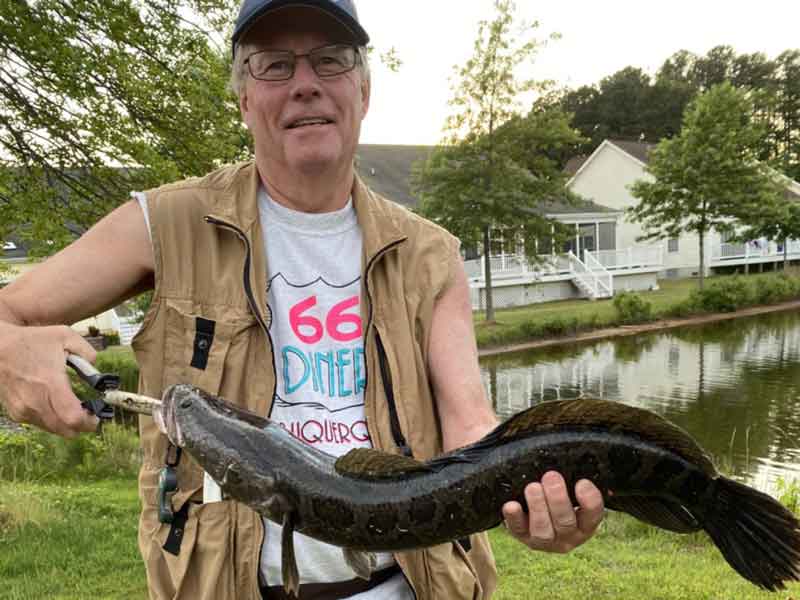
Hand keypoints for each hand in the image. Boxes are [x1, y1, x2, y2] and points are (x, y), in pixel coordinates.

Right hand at [0, 322, 98, 436]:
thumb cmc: (32, 341)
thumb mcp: (65, 336)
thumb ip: (87, 352)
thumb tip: (97, 372)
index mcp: (51, 383)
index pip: (73, 417)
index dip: (89, 422)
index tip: (97, 416)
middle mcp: (35, 400)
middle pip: (66, 430)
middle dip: (82, 426)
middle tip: (90, 415)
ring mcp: (23, 409)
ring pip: (54, 429)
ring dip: (67, 424)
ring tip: (74, 408)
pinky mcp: (16, 413)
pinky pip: (41, 424)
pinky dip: (52, 420)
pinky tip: (55, 406)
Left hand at [502, 471, 603, 552]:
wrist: (535, 517)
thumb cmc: (558, 494)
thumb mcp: (572, 488)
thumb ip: (573, 476)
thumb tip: (567, 452)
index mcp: (585, 524)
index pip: (593, 515)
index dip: (590, 501)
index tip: (582, 482)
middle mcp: (568, 536)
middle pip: (566, 523)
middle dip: (558, 499)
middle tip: (551, 476)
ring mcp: (545, 540)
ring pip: (543, 531)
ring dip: (538, 507)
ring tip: (532, 487)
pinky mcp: (523, 537)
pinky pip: (517, 530)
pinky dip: (514, 518)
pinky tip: (511, 505)